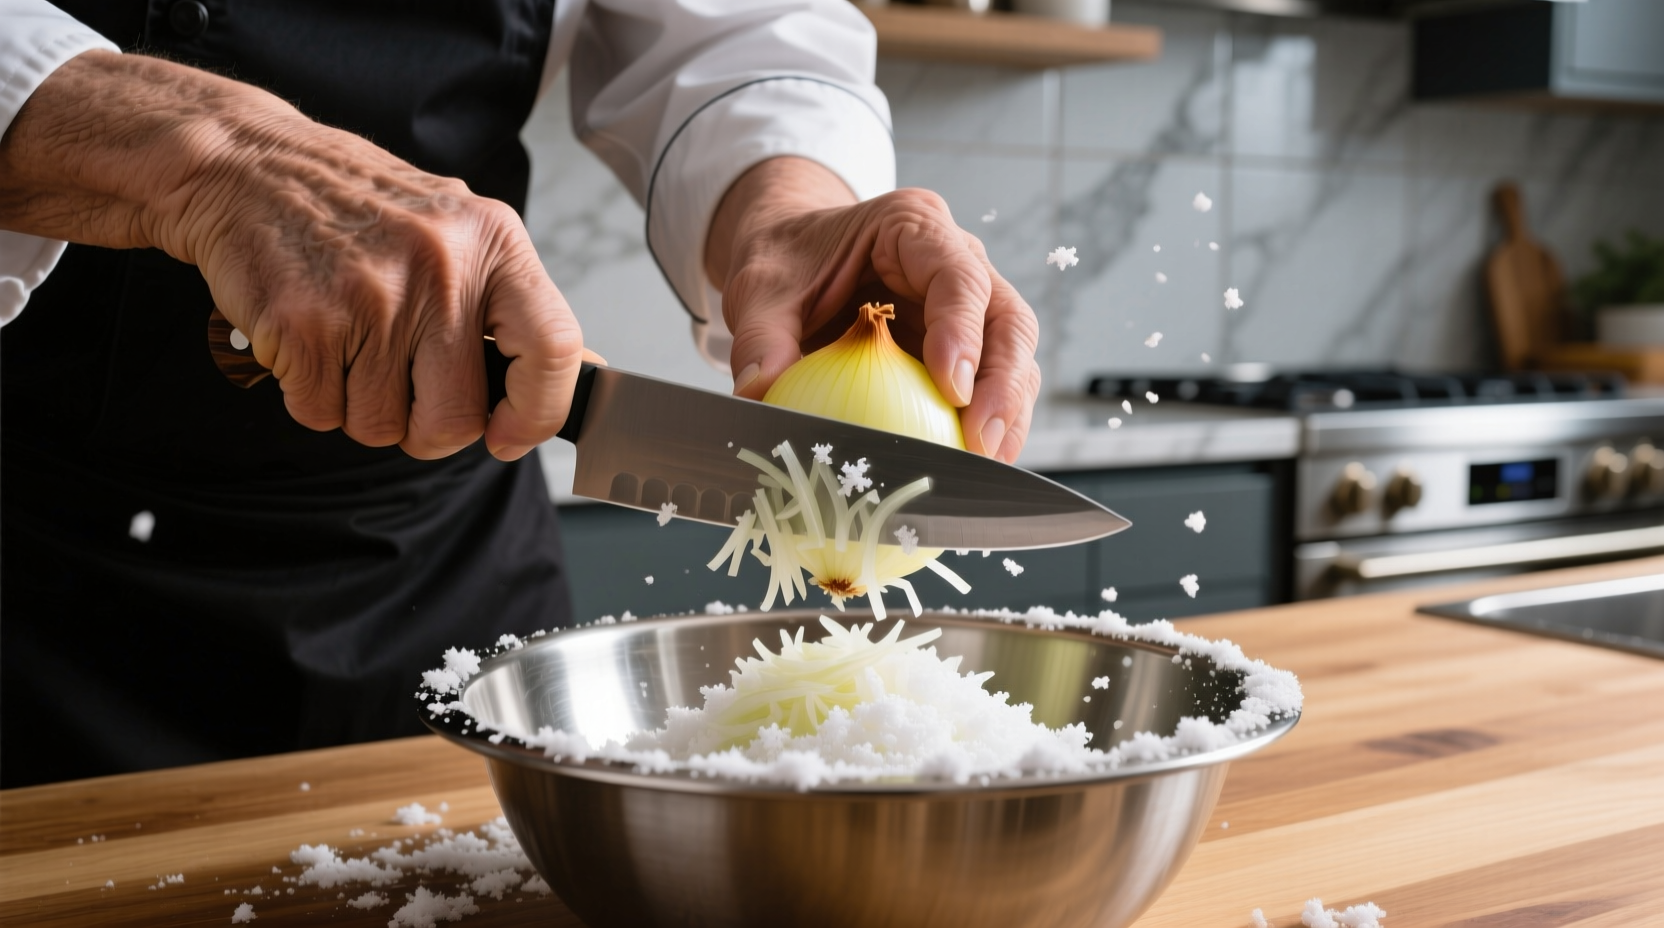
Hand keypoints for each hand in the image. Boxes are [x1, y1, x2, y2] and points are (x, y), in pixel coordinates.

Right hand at [0, 51, 583, 460]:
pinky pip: (321, 415)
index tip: (509, 434)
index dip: (537, 413)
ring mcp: (369, 297)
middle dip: (426, 428)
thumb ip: (511, 305)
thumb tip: (581, 370)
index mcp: (493, 241)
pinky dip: (312, 396)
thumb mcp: (457, 231)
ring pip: (382, 427)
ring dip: (360, 406)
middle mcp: (440, 268)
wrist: (249, 165)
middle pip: (456, 420)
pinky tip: (310, 340)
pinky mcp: (302, 324)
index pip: (553, 348)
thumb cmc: (360, 208)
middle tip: (403, 387)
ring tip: (348, 341)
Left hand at [705, 157, 1040, 462]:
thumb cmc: (785, 262)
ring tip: (982, 463)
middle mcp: (955, 259)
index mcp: (913, 226)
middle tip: (979, 442)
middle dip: (1003, 384)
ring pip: (1012, 355)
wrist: (793, 259)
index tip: (953, 388)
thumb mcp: (760, 289)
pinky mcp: (965, 345)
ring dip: (1006, 412)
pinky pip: (991, 384)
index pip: (959, 274)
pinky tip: (970, 463)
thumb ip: (761, 336)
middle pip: (1008, 319)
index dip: (964, 331)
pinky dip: (988, 424)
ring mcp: (968, 304)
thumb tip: (757, 392)